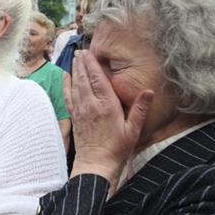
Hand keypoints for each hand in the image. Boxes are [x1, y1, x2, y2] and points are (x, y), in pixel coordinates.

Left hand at [64, 50, 152, 188]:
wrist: (96, 165)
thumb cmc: (117, 149)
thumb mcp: (133, 129)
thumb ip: (140, 109)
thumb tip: (149, 91)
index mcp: (107, 105)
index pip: (98, 79)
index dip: (93, 64)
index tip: (90, 52)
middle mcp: (91, 105)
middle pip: (84, 78)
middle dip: (82, 63)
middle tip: (80, 50)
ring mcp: (80, 110)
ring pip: (75, 85)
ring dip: (74, 70)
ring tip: (75, 57)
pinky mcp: (75, 117)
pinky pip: (68, 96)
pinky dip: (66, 84)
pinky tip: (65, 75)